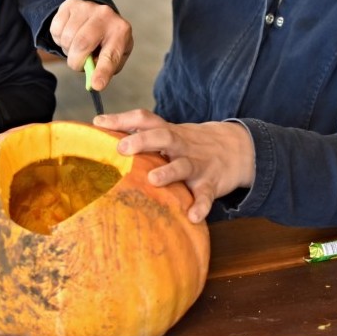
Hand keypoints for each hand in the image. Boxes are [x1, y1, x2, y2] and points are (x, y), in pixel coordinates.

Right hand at [49, 0, 132, 90]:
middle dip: (76, 61)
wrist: (99, 16)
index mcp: (121, 31)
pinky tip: (70, 34)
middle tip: (78, 64)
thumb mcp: (114, 56)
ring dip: (67, 49)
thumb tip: (93, 81)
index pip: (110, 55)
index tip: (96, 85)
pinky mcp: (70, 4)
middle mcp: (106, 15)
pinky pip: (56, 29)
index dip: (102, 72)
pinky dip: (58, 38)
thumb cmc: (107, 42)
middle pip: (82, 44)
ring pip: (66, 38)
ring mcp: (87, 7)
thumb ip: (104, 69)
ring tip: (76, 46)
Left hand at [93, 110, 255, 222]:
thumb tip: (101, 134)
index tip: (98, 123)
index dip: (122, 119)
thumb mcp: (171, 135)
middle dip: (143, 140)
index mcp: (170, 133)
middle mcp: (182, 145)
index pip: (146, 119)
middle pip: (163, 137)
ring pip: (183, 165)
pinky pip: (206, 196)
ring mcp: (197, 164)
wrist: (237, 149)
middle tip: (121, 148)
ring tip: (153, 179)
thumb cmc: (190, 144)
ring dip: (169, 171)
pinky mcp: (211, 184)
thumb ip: (143, 136)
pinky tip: (193, 216)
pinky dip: (201, 206)